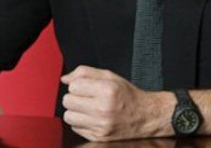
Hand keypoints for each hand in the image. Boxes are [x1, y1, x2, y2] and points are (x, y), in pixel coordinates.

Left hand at [60, 66, 174, 140]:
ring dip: (75, 111)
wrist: (145, 117)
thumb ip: (85, 73)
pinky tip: (92, 118)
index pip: (73, 86)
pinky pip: (75, 128)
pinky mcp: (98, 137)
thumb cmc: (127, 96)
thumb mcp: (110, 76)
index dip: (78, 85)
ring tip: (88, 108)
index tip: (86, 87)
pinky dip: (81, 122)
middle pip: (68, 101)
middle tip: (87, 97)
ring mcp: (100, 125)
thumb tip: (65, 79)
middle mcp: (103, 109)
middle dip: (75, 97)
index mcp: (107, 90)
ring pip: (68, 116)